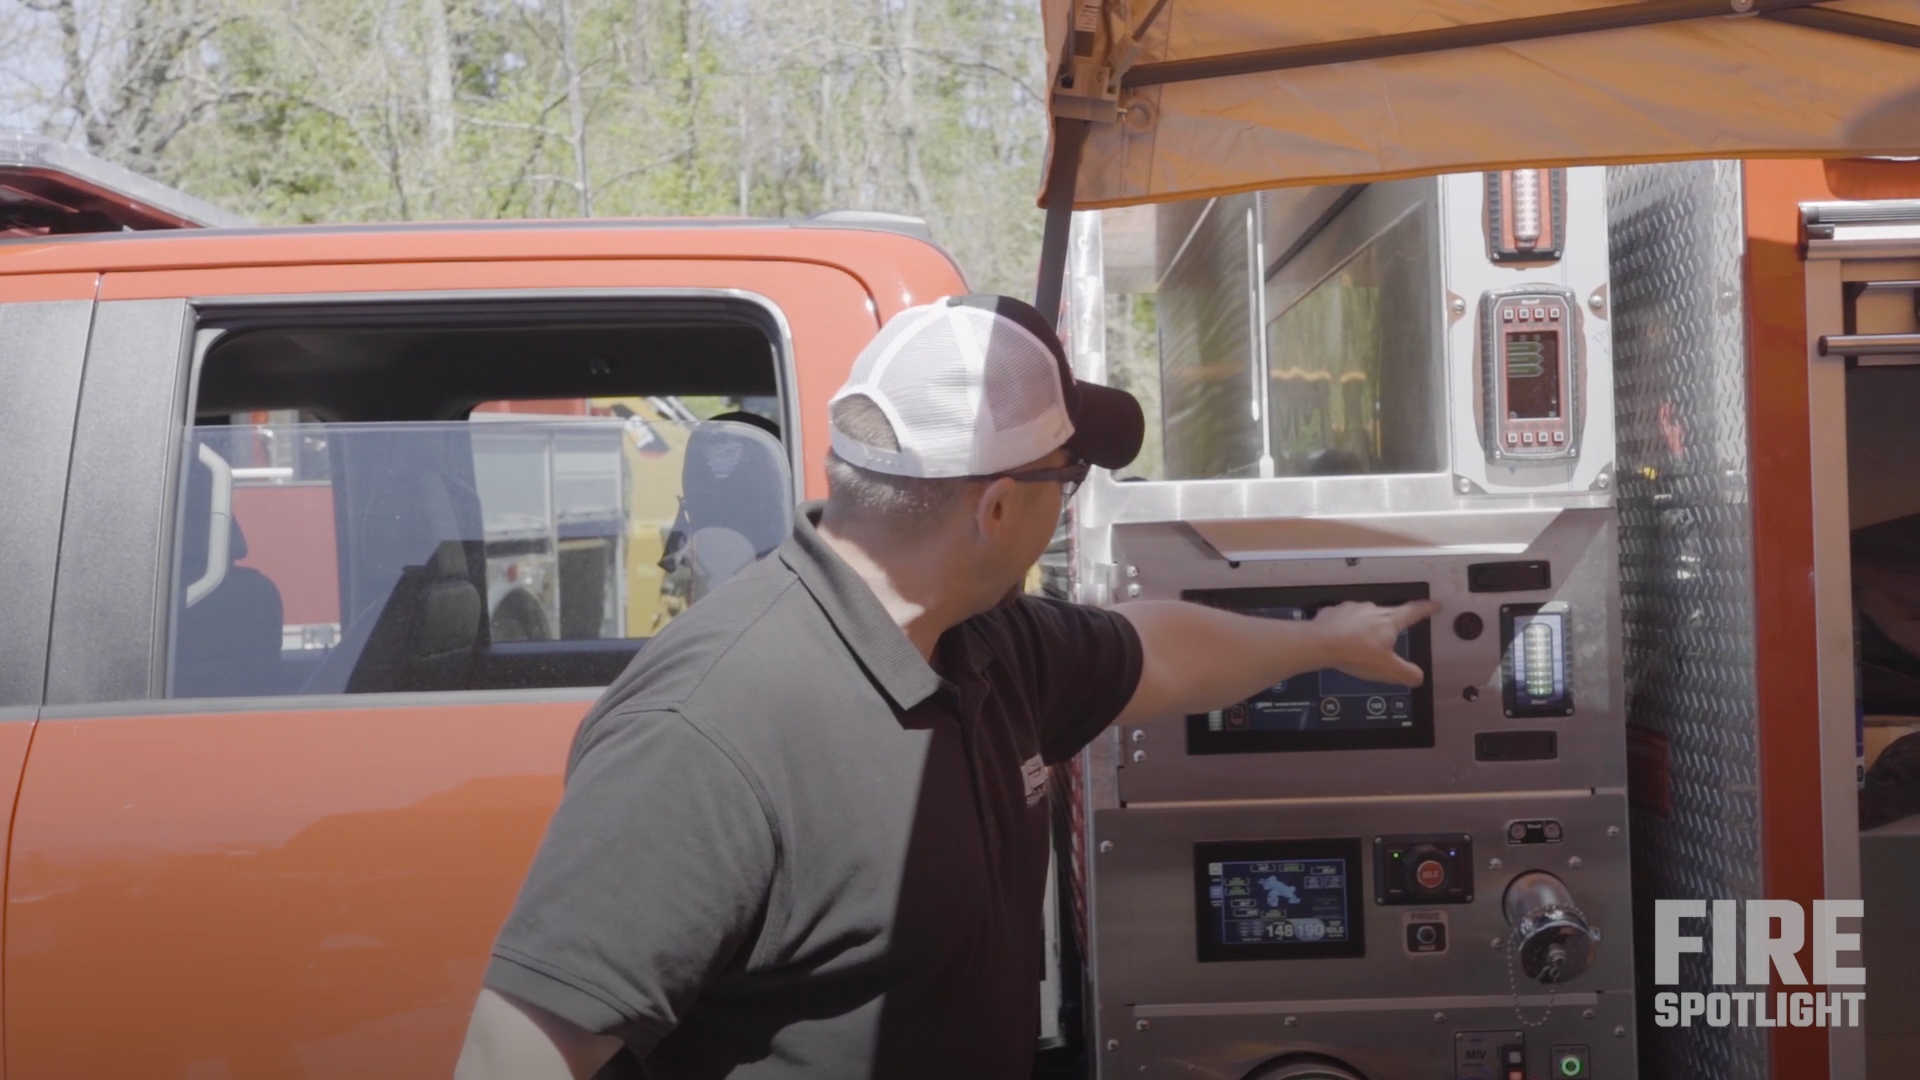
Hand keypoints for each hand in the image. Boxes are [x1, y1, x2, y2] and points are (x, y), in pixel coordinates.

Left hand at [1309, 600, 1440, 685]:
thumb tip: (1417, 677)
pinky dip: (1345, 626)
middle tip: (1395, 628)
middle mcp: (1372, 610)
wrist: (1320, 644)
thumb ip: (1407, 673)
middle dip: (1394, 619)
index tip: (1434, 604)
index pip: (1413, 611)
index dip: (1426, 608)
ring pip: (1365, 614)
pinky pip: (1343, 617)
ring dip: (1367, 623)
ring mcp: (1351, 609)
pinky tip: (1342, 636)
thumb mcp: (1388, 669)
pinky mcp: (1333, 612)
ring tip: (1364, 638)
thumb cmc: (1356, 653)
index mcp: (1389, 621)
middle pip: (1389, 611)